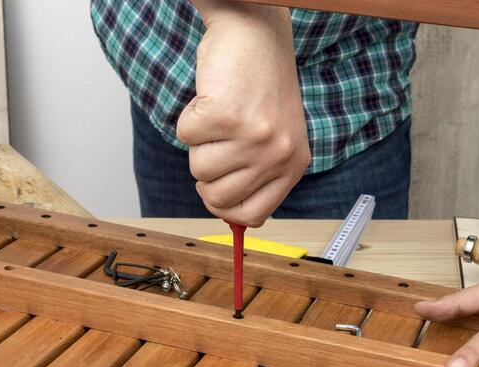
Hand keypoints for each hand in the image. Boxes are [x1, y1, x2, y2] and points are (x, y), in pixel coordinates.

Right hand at [176, 5, 309, 226]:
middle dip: (207, 171)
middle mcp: (277, 155)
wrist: (256, 34)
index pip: (253, 216)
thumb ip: (257, 177)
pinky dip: (189, 118)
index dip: (225, 208)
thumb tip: (230, 219)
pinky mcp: (225, 117)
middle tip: (219, 140)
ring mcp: (253, 137)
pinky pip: (185, 136)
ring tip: (220, 115)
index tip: (215, 191)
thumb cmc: (261, 83)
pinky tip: (212, 99)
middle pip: (218, 197)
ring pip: (199, 169)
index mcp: (293, 165)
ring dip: (199, 142)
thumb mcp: (273, 138)